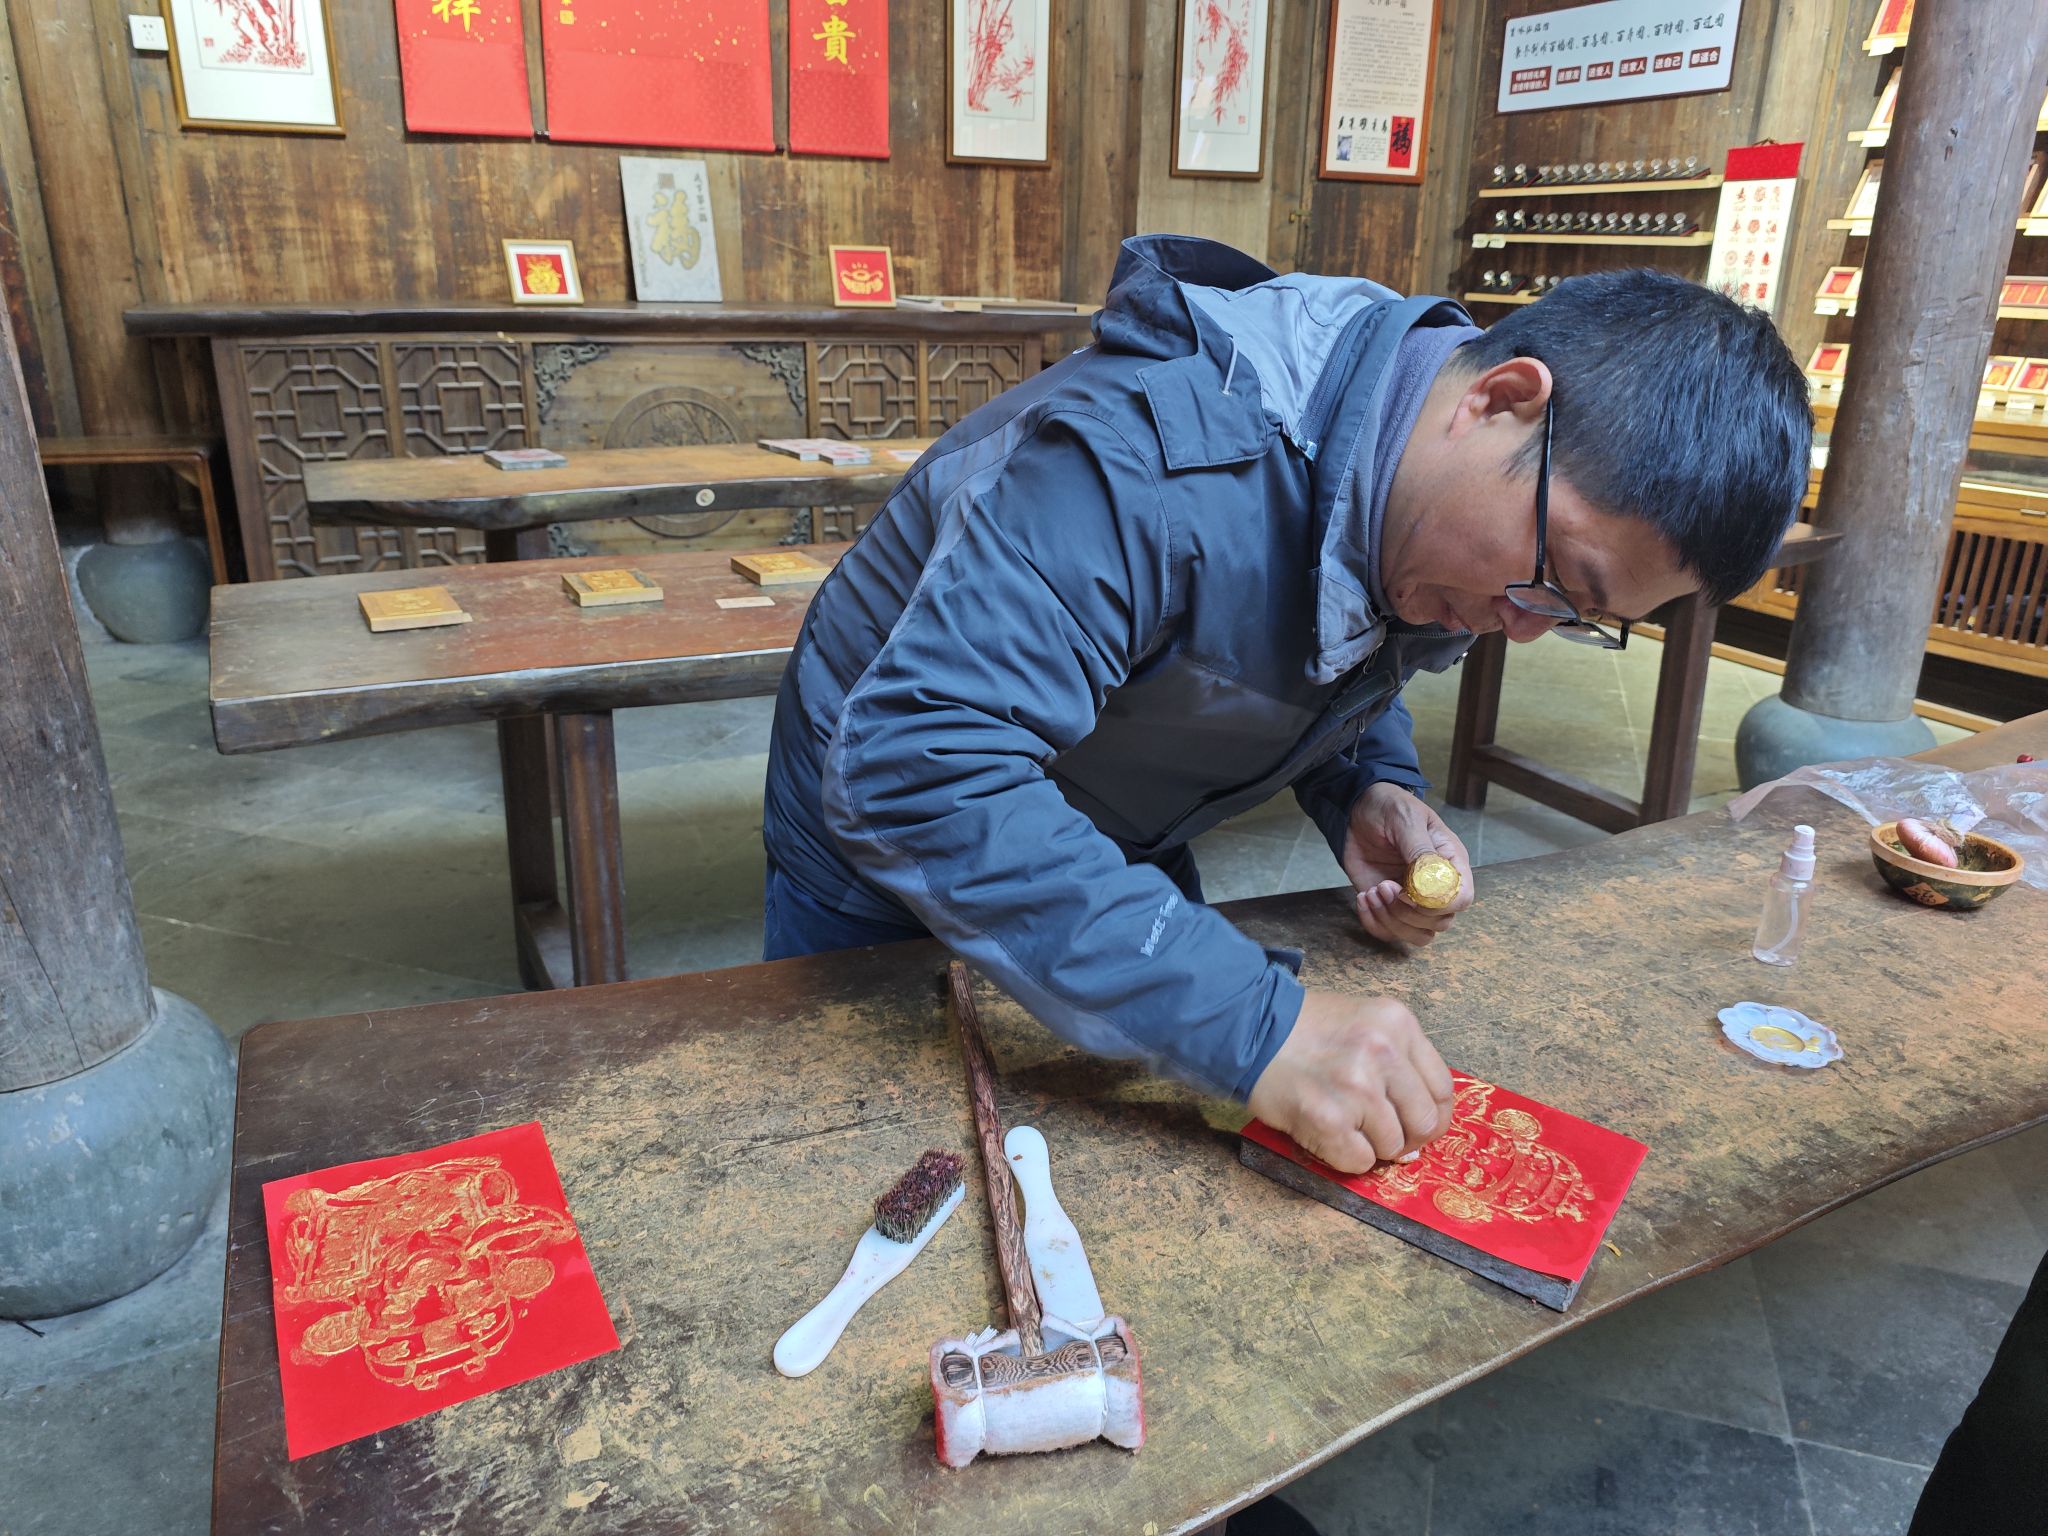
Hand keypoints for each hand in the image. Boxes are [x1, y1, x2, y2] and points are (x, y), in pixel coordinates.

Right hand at [1248, 989, 1454, 1173]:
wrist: (1248, 1027)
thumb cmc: (1304, 1028)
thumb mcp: (1364, 1021)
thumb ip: (1398, 1061)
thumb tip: (1418, 1128)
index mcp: (1397, 1024)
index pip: (1443, 1088)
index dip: (1434, 1115)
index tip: (1417, 1124)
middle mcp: (1383, 1053)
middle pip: (1425, 1122)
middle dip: (1406, 1137)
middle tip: (1380, 1132)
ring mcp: (1357, 1089)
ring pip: (1392, 1146)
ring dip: (1370, 1145)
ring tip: (1342, 1123)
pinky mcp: (1328, 1120)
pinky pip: (1359, 1161)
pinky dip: (1345, 1156)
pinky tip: (1326, 1132)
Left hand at [1340, 782, 1474, 948]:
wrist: (1356, 809)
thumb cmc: (1389, 807)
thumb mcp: (1405, 820)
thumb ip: (1420, 851)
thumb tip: (1430, 884)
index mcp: (1449, 862)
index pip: (1461, 898)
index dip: (1436, 904)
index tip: (1408, 891)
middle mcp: (1435, 886)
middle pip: (1439, 922)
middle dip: (1408, 913)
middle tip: (1383, 886)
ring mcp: (1411, 899)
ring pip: (1417, 935)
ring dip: (1391, 921)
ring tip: (1373, 891)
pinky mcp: (1387, 905)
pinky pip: (1389, 932)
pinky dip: (1373, 922)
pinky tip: (1363, 897)